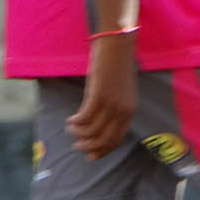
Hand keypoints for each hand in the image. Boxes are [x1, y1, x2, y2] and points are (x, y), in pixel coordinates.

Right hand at [65, 34, 137, 160]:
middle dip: (89, 147)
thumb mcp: (119, 90)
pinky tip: (70, 119)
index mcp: (129, 110)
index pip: (117, 140)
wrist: (116, 45)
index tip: (90, 155)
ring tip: (70, 127)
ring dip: (78, 133)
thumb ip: (114, 106)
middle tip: (77, 146)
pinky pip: (84, 118)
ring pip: (92, 131)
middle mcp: (123, 110)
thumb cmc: (115, 64)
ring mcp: (111, 104)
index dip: (102, 150)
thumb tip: (98, 121)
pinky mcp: (98, 95)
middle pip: (104, 140)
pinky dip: (75, 122)